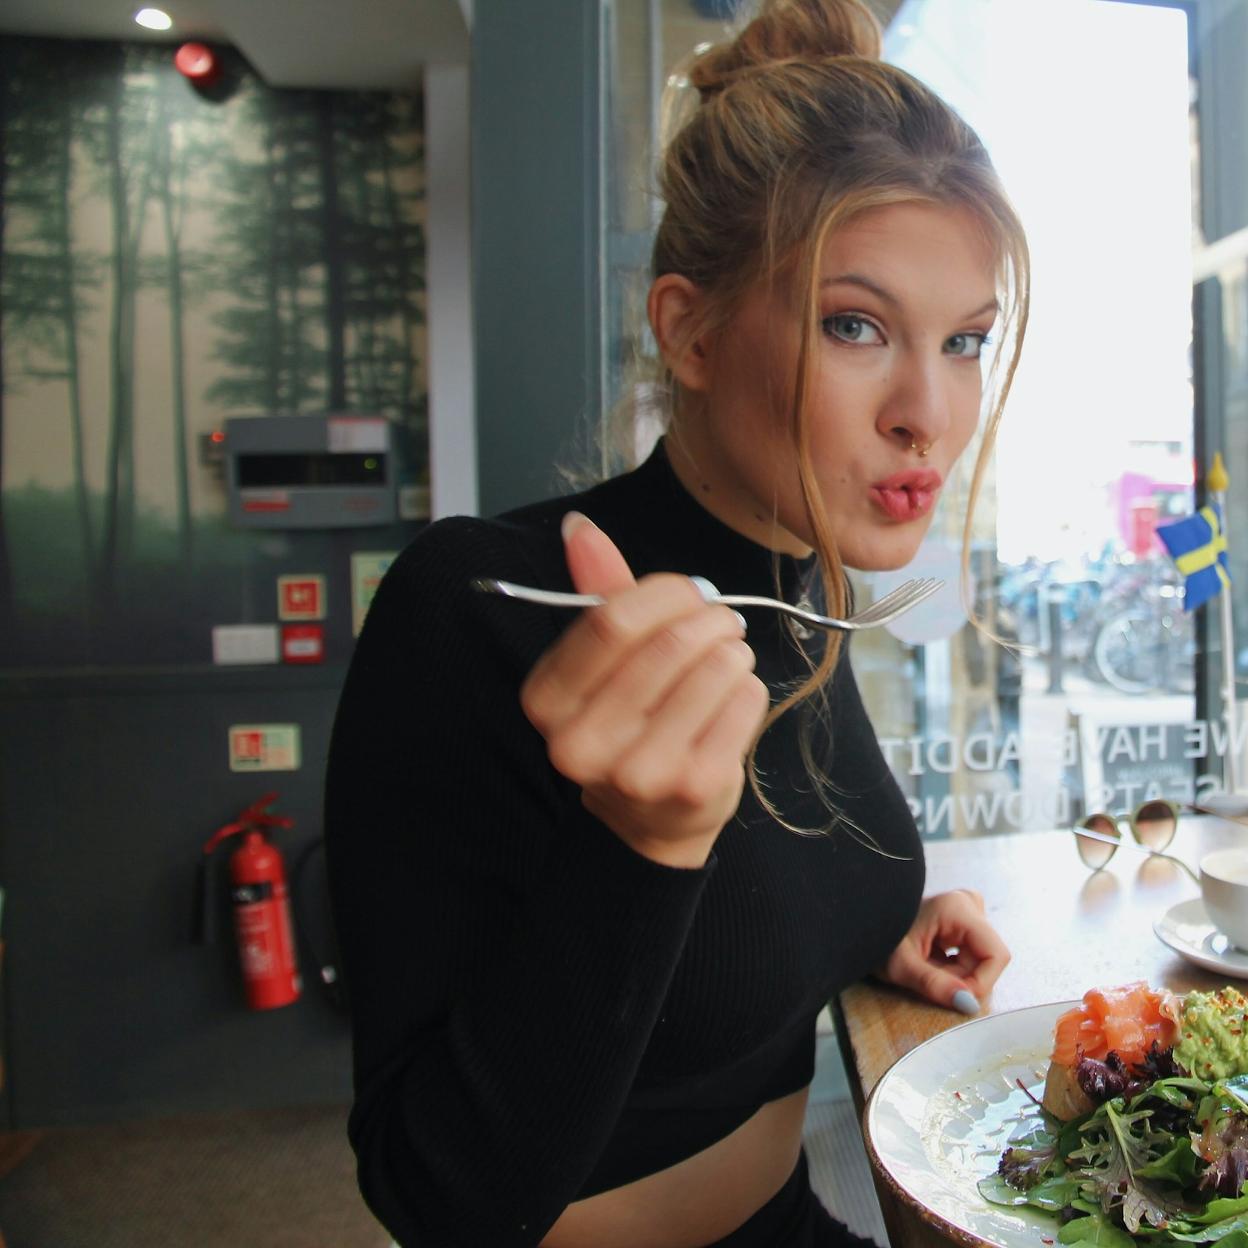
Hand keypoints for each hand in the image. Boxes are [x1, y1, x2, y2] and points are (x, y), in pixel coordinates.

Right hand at [520, 512, 768, 868]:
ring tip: (726, 658)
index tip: (690, 592)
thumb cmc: (626, 721)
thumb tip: (579, 526)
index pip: (611, 622)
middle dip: (710, 618)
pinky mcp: (693, 787)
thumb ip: (596, 591)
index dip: (665, 593)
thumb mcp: (599, 661)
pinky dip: (749, 686)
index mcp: (546, 702)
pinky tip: (731, 699)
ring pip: (715, 668)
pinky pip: (744, 702)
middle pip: (669, 645)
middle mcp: (581, 744)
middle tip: (723, 620)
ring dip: (732, 650)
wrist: (647, 819)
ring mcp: (639, 772)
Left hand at [876, 889, 1009, 1014]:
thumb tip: (969, 1004)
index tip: (956, 996)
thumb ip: (934, 985)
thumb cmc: (877, 937)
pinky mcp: (961, 921)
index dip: (981, 982)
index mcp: (958, 908)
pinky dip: (951, 967)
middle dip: (962, 978)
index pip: (996, 955)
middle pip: (986, 959)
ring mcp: (966, 911)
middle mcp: (968, 904)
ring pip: (978, 959)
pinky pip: (970, 954)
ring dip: (955, 974)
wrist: (860, 921)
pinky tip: (929, 961)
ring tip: (925, 967)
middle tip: (928, 976)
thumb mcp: (901, 966)